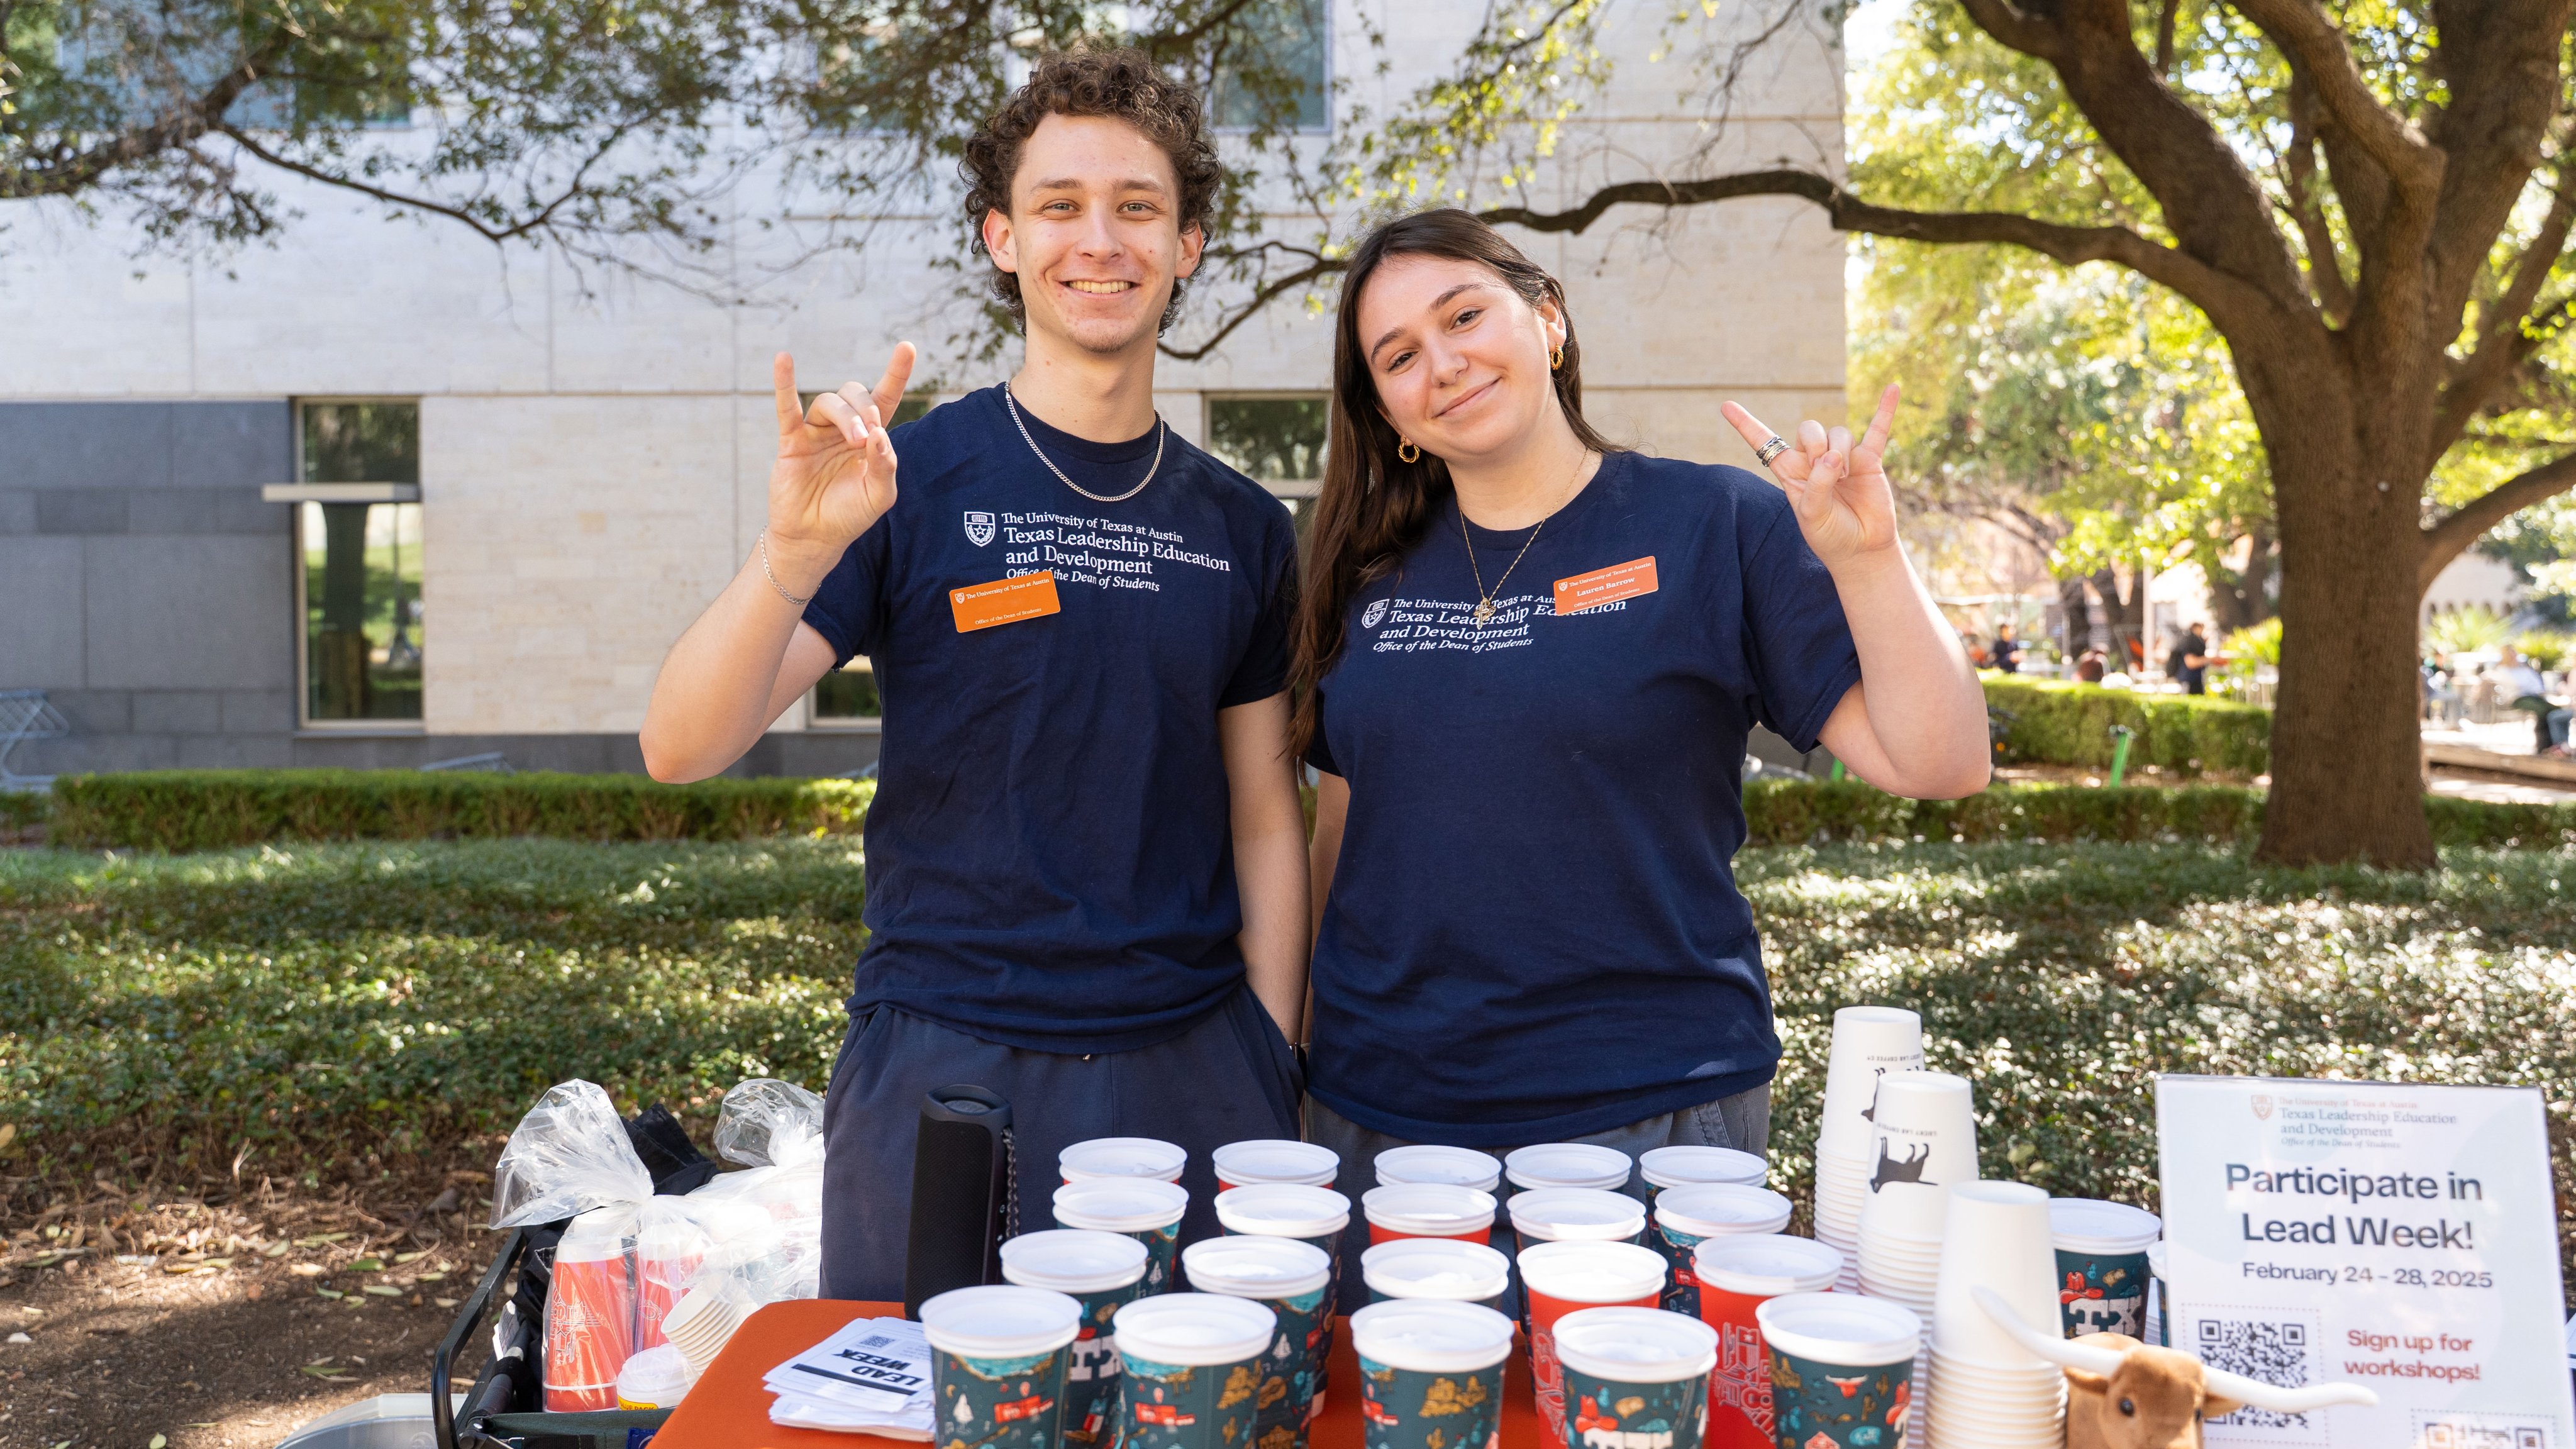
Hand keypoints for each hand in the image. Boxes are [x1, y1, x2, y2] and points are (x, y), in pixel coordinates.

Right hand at [767, 344, 915, 561]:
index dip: (896, 373)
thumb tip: (879, 434)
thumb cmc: (849, 515)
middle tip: (867, 438)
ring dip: (845, 415)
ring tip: (854, 441)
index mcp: (870, 438)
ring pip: (828, 402)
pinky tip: (784, 360)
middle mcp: (843, 429)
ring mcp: (816, 432)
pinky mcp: (791, 441)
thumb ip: (885, 465)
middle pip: (855, 394)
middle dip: (865, 410)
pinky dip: (785, 383)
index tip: (907, 347)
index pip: (885, 397)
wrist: (814, 538)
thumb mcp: (878, 496)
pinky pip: (787, 407)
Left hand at [1721, 384, 1900, 567]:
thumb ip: (1817, 484)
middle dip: (1816, 445)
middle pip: (1809, 429)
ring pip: (1838, 433)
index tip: (1725, 406)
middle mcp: (1814, 460)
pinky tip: (1893, 389)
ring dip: (1841, 454)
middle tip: (1825, 471)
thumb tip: (1835, 455)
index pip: (1764, 443)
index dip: (1746, 425)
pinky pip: (1877, 429)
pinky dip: (1886, 409)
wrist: (1861, 549)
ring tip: (1845, 480)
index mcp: (1790, 472)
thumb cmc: (1829, 535)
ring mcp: (1843, 457)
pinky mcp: (1869, 460)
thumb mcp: (1811, 514)